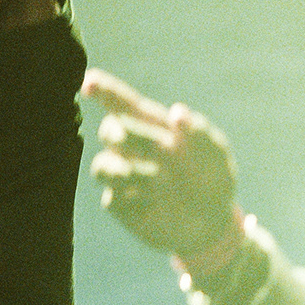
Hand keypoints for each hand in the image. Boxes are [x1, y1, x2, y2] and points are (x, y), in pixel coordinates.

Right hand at [86, 70, 241, 257]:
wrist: (211, 222)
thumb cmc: (213, 178)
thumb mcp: (216, 154)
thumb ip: (200, 131)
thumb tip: (177, 112)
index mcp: (153, 127)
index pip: (122, 104)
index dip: (104, 90)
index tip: (88, 82)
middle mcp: (133, 149)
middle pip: (109, 131)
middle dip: (121, 135)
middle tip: (146, 145)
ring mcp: (124, 177)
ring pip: (101, 167)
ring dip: (122, 171)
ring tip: (154, 181)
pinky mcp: (121, 205)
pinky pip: (112, 200)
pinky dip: (131, 201)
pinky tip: (153, 206)